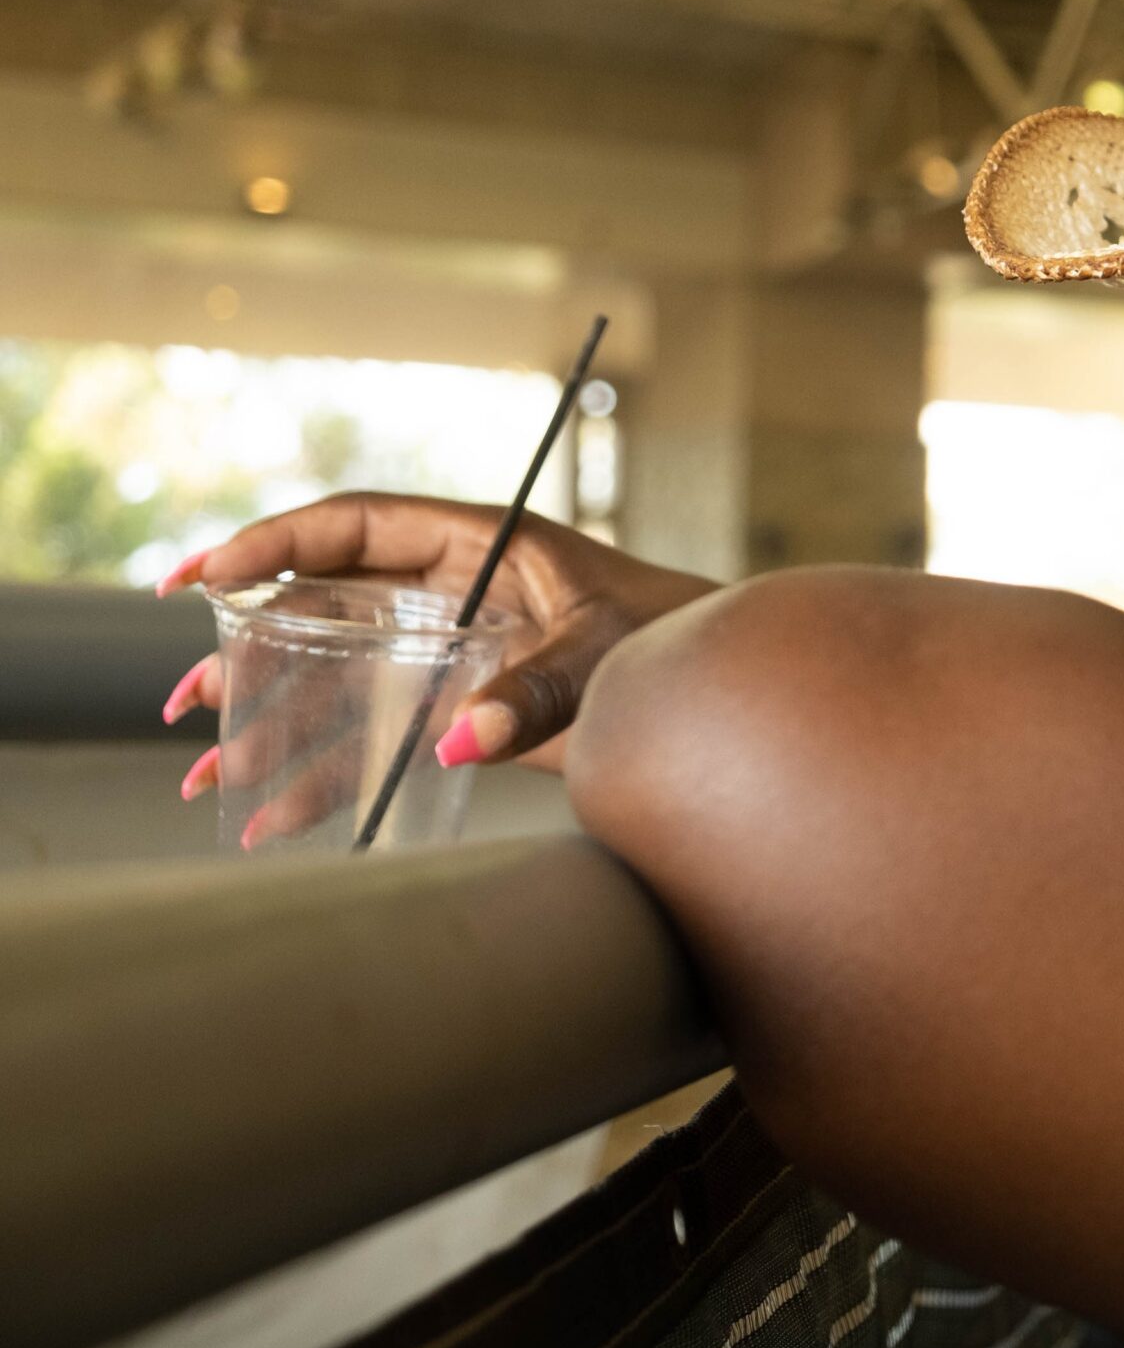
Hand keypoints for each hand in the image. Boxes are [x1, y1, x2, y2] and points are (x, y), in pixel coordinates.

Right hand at [159, 495, 717, 813]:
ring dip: (271, 727)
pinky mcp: (456, 710)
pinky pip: (374, 738)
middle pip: (322, 610)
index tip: (201, 576)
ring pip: (334, 680)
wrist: (713, 690)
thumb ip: (536, 690)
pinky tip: (277, 821)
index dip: (271, 544)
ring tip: (209, 778)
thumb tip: (459, 741)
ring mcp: (446, 653)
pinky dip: (327, 778)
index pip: (352, 527)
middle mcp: (446, 592)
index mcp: (475, 543)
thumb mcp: (606, 652)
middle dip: (248, 654)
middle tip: (186, 702)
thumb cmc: (671, 638)